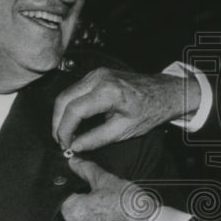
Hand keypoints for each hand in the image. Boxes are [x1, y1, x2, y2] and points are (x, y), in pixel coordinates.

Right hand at [52, 67, 197, 151]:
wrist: (162, 93)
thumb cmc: (149, 111)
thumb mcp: (124, 131)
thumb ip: (96, 139)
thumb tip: (75, 147)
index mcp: (108, 92)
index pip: (74, 110)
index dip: (64, 130)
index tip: (65, 145)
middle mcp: (99, 78)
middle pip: (63, 99)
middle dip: (57, 123)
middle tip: (61, 141)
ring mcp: (96, 73)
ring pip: (66, 93)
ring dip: (61, 114)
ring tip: (66, 134)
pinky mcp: (96, 74)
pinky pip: (74, 90)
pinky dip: (69, 106)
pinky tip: (73, 121)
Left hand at [61, 157, 148, 220]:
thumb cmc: (128, 206)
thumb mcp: (106, 180)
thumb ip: (86, 169)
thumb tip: (74, 162)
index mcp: (71, 213)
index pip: (63, 194)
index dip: (74, 185)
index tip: (86, 182)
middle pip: (73, 209)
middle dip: (84, 199)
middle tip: (101, 191)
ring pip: (84, 220)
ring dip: (92, 212)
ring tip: (110, 203)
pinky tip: (114, 215)